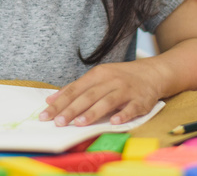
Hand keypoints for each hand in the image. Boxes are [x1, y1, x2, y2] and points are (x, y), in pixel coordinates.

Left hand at [38, 61, 161, 126]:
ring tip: (79, 123)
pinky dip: (123, 115)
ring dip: (93, 112)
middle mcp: (110, 81)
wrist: (151, 73)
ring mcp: (126, 90)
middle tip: (58, 122)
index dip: (60, 102)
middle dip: (71, 109)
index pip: (74, 89)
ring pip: (107, 101)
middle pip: (88, 96)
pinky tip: (114, 122)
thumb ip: (76, 88)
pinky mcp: (141, 100)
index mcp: (97, 74)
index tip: (45, 115)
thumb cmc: (119, 78)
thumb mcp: (98, 77)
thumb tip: (51, 99)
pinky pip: (131, 108)